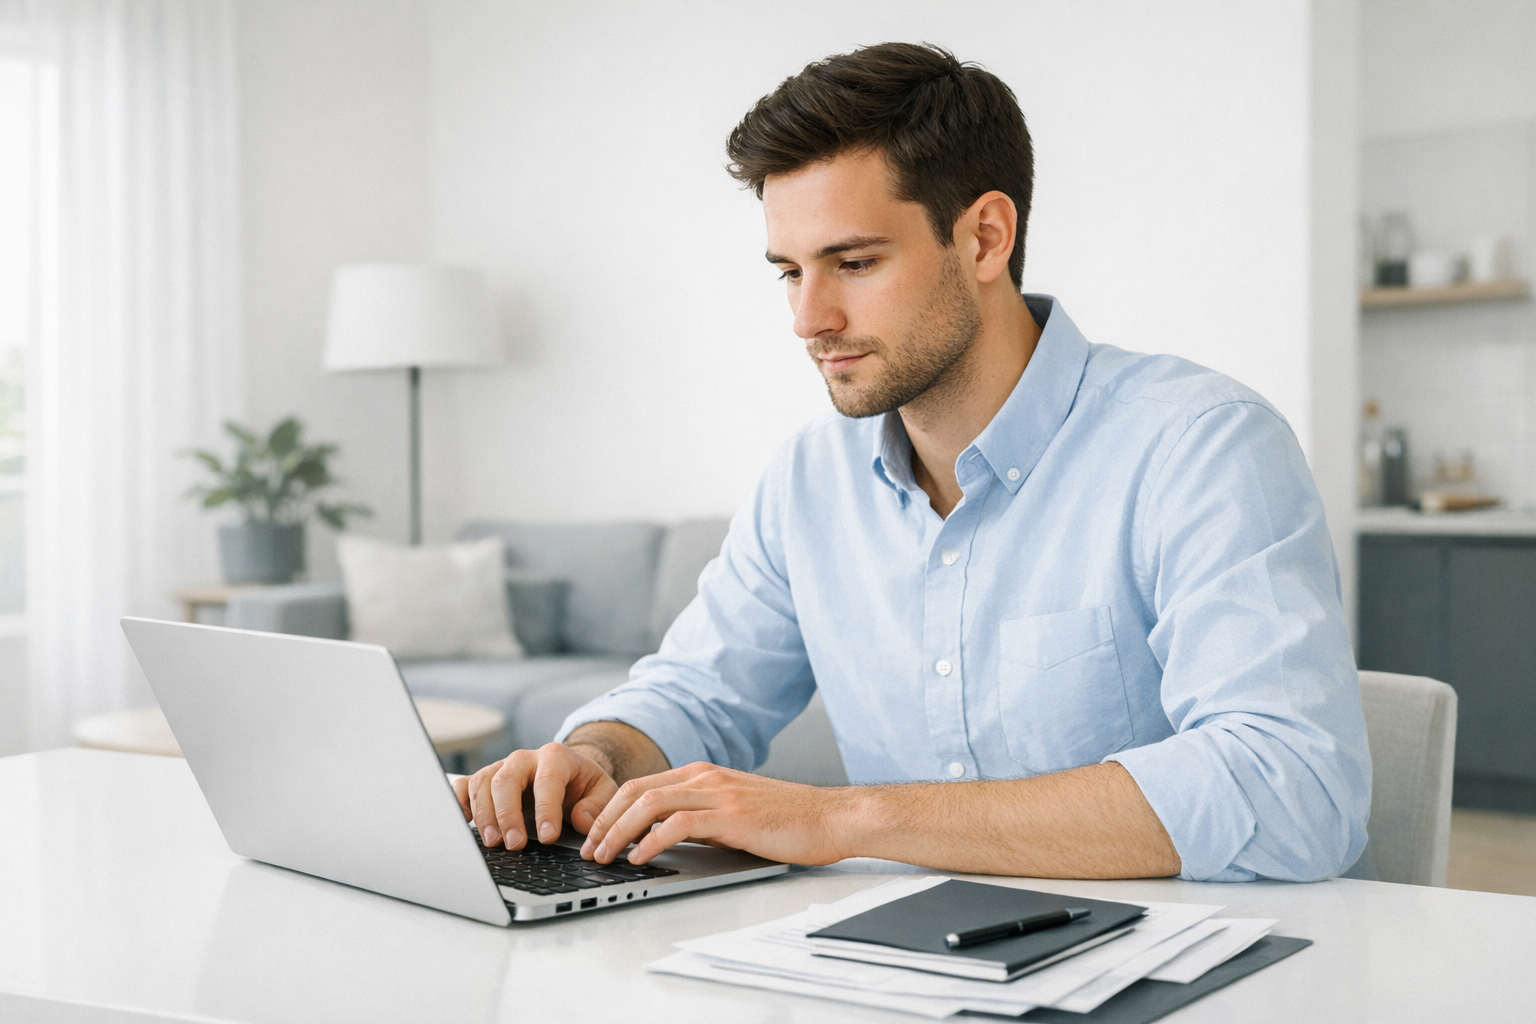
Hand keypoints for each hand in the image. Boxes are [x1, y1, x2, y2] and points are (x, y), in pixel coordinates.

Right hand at [453, 742, 618, 848]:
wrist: (568, 774)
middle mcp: (524, 759)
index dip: (546, 808)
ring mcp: (501, 768)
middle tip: (514, 844)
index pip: (547, 779)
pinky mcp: (484, 781)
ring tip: (493, 843)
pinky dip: (459, 803)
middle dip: (508, 814)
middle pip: (506, 780)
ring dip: (484, 815)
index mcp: (556, 757)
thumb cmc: (584, 786)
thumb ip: (597, 805)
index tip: (549, 836)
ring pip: (482, 783)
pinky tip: (463, 822)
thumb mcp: (603, 792)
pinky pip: (463, 786)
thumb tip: (581, 820)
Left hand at [578, 762, 852, 866]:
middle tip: (588, 849)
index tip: (594, 836)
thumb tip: (666, 839)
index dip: (610, 810)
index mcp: (704, 775)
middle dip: (604, 821)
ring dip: (618, 832)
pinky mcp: (730, 815)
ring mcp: (718, 793)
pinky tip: (639, 859)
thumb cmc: (790, 820)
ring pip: (649, 803)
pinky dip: (650, 841)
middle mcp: (706, 777)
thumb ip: (702, 818)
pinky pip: (677, 824)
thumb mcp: (736, 813)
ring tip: (604, 857)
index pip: (642, 786)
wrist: (831, 818)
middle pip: (635, 791)